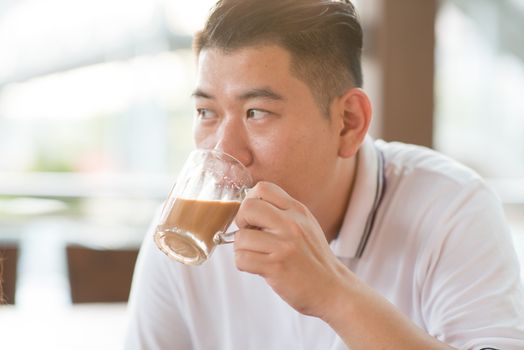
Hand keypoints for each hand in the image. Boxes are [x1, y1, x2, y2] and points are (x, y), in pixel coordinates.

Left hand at [233, 181, 351, 318]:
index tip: (254, 217)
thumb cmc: (314, 259)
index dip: (250, 201)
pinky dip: (243, 264)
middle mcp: (292, 224)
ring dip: (242, 248)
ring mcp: (284, 246)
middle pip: (248, 207)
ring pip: (240, 237)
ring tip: (257, 255)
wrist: (333, 289)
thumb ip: (283, 213)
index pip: (263, 188)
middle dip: (241, 221)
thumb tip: (248, 207)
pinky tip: (258, 267)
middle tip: (250, 234)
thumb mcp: (305, 226)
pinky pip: (242, 259)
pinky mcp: (276, 267)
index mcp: (297, 211)